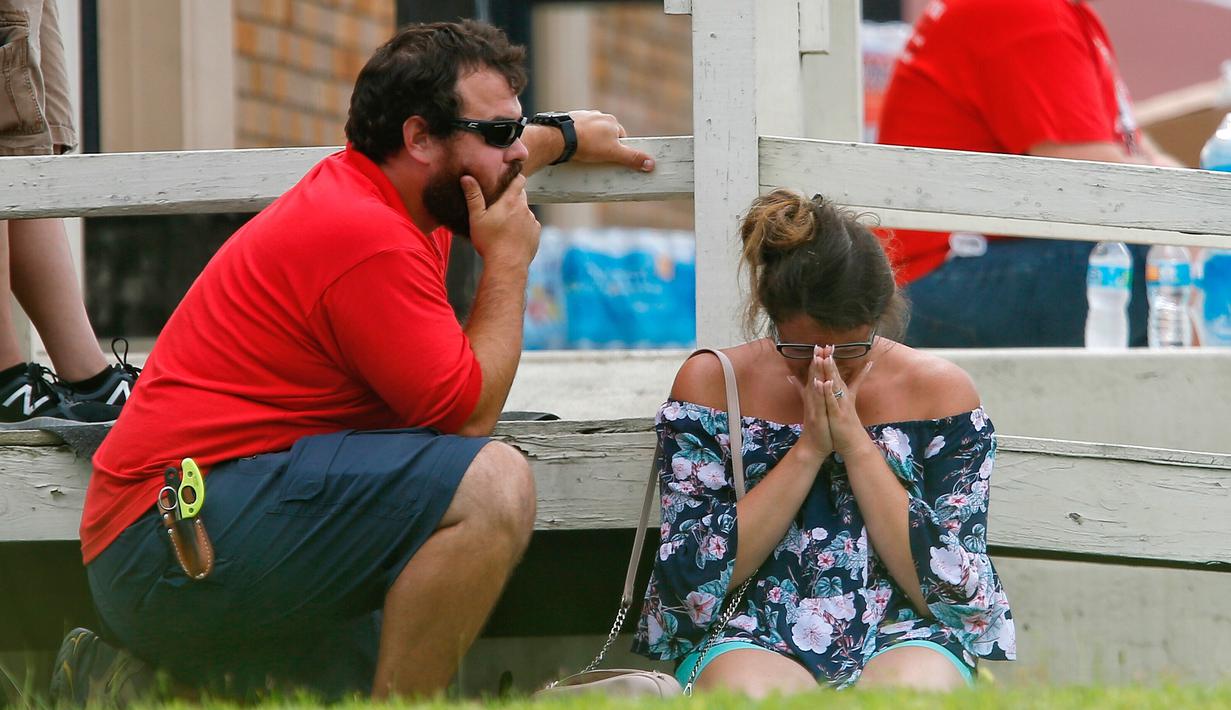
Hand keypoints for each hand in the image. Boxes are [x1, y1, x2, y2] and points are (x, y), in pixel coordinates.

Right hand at [462, 173, 539, 267]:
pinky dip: (523, 228)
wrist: (506, 265)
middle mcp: (525, 209)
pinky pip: (530, 226)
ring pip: (525, 212)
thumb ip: (473, 196)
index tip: (508, 180)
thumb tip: (467, 178)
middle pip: (522, 196)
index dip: (514, 178)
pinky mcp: (536, 234)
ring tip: (505, 225)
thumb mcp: (476, 218)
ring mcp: (532, 222)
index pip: (519, 180)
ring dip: (518, 214)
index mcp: (510, 201)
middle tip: (500, 205)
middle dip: (513, 197)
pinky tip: (512, 236)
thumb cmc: (489, 242)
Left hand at [568, 110, 654, 171]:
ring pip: (591, 132)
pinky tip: (574, 148)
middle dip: (604, 145)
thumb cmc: (588, 144)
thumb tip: (651, 164)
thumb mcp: (613, 154)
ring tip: (585, 154)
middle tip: (598, 159)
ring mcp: (583, 116)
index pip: (622, 137)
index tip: (612, 158)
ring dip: (590, 142)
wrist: (560, 137)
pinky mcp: (570, 120)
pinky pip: (578, 131)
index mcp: (612, 121)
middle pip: (606, 134)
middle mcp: (599, 115)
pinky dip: (577, 138)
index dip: (618, 149)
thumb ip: (632, 158)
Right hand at [787, 346, 833, 464]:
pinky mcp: (816, 415)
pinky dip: (820, 392)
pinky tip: (823, 382)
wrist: (812, 446)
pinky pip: (819, 401)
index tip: (821, 345)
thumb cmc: (815, 425)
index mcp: (812, 395)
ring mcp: (813, 406)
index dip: (817, 359)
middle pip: (813, 376)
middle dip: (817, 360)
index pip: (814, 373)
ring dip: (816, 372)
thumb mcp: (809, 405)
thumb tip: (791, 377)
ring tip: (819, 357)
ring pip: (814, 386)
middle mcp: (811, 398)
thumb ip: (801, 389)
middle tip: (820, 344)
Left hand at [821, 349, 875, 457]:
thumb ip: (835, 394)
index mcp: (841, 394)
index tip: (827, 345)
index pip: (835, 373)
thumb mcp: (839, 406)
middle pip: (835, 375)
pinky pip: (832, 401)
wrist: (853, 443)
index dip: (831, 360)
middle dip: (830, 359)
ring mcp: (841, 405)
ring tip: (826, 357)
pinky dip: (828, 392)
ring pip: (835, 385)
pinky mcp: (839, 415)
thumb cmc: (844, 424)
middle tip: (827, 344)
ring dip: (830, 371)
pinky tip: (824, 382)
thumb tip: (832, 385)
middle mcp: (842, 397)